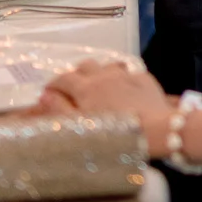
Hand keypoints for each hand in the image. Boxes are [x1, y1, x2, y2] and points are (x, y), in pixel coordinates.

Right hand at [38, 56, 174, 156]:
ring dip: (98, 73)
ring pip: (106, 65)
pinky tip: (122, 90)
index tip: (48, 92)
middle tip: (72, 90)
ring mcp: (126, 74)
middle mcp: (105, 75)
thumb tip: (45, 95)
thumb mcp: (81, 128)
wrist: (156, 130)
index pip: (63, 78)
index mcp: (86, 88)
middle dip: (75, 75)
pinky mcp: (144, 78)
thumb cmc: (114, 136)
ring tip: (97, 88)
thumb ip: (61, 110)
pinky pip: (127, 72)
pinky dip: (119, 79)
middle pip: (85, 65)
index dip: (53, 84)